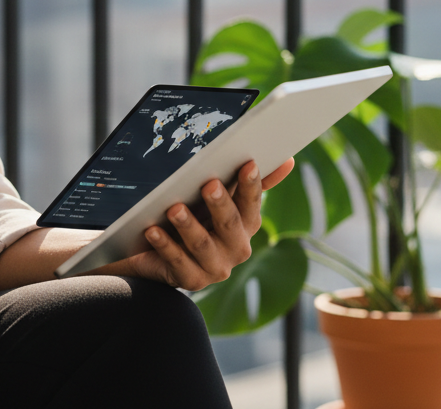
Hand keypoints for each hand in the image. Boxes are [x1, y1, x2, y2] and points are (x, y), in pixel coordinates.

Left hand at [97, 158, 295, 290]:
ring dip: (188, 226)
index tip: (247, 163)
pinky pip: (178, 262)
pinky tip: (153, 230)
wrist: (163, 254)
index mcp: (246, 225)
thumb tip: (288, 160)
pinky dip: (165, 245)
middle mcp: (236, 248)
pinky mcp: (191, 280)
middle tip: (209, 184)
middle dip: (220, 204)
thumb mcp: (220, 198)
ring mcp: (214, 268)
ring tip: (174, 208)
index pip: (252, 202)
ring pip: (202, 245)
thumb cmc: (197, 217)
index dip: (251, 184)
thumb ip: (248, 183)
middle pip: (230, 224)